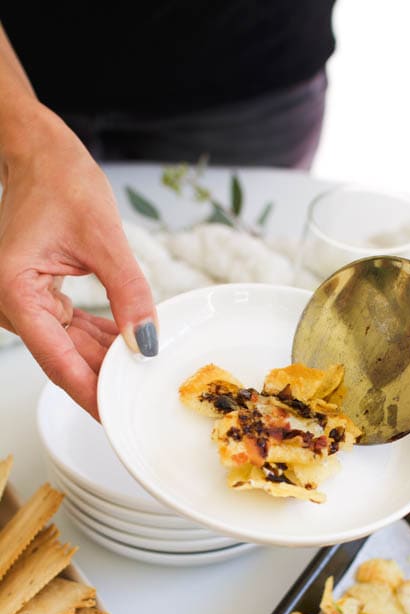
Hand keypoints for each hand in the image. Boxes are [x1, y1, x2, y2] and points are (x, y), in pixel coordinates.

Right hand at [0, 104, 156, 417]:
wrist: (39, 153)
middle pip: (64, 359)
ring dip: (106, 361)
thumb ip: (129, 292)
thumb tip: (147, 341)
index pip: (56, 360)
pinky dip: (101, 339)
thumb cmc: (58, 179)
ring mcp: (23, 303)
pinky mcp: (38, 298)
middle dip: (104, 379)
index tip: (115, 417)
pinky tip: (131, 346)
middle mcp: (11, 303)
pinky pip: (72, 330)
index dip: (89, 393)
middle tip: (141, 401)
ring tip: (143, 376)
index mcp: (13, 290)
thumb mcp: (104, 237)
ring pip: (70, 348)